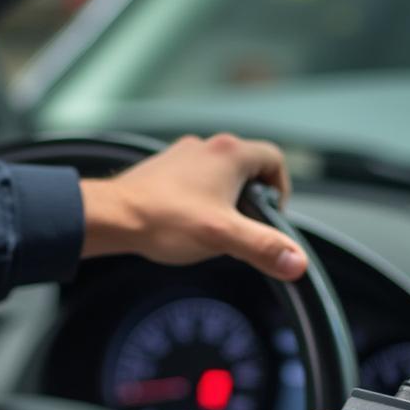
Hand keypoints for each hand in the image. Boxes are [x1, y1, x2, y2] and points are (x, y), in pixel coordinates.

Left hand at [79, 133, 306, 280]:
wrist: (112, 217)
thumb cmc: (163, 220)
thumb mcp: (223, 238)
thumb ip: (264, 248)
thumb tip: (297, 262)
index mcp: (230, 154)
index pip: (274, 160)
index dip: (281, 188)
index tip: (272, 215)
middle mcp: (207, 147)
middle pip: (247, 166)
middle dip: (252, 197)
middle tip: (244, 226)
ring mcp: (181, 156)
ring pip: (218, 173)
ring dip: (224, 197)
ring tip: (215, 227)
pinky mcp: (162, 169)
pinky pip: (192, 179)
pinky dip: (198, 198)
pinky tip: (186, 223)